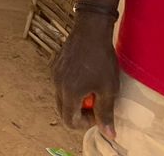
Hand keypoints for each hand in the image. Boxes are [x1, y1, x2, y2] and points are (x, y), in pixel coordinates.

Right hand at [53, 14, 119, 137]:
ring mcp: (54, 73)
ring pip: (61, 96)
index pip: (70, 121)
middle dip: (79, 112)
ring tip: (93, 87)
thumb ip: (105, 113)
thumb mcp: (108, 89)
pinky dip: (71, 86)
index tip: (99, 113)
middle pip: (63, 110)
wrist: (90, 30)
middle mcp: (57, 84)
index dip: (85, 123)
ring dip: (75, 98)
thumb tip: (109, 134)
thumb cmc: (101, 60)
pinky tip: (85, 75)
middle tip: (96, 102)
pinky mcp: (55, 64)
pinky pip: (61, 83)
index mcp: (69, 92)